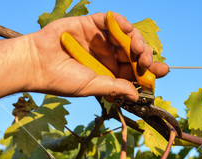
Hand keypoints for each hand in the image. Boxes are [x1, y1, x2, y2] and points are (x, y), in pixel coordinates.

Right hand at [28, 12, 168, 100]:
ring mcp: (99, 39)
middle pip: (133, 54)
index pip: (133, 71)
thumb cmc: (62, 80)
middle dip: (145, 57)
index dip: (148, 71)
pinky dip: (122, 23)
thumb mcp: (93, 87)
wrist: (38, 64)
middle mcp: (107, 56)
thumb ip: (115, 88)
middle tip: (149, 63)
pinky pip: (111, 20)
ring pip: (126, 37)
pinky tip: (129, 31)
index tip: (163, 72)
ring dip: (137, 42)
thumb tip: (136, 95)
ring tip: (139, 51)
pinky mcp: (90, 24)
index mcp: (108, 73)